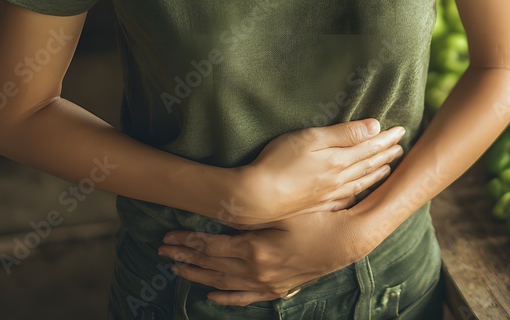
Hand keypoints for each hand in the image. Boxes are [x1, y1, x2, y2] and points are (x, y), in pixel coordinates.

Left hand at [158, 207, 382, 305]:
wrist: (346, 241)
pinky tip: (212, 296)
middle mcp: (256, 271)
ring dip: (198, 276)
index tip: (169, 236)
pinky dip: (227, 297)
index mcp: (254, 250)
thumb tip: (223, 213)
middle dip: (185, 257)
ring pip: (223, 282)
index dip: (188, 241)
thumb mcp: (282, 212)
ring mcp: (267, 283)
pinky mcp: (278, 288)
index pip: (211, 246)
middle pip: (211, 265)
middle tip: (163, 251)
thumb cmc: (317, 220)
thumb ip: (252, 216)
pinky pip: (246, 298)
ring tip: (177, 270)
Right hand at [228, 118, 403, 224]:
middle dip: (385, 154)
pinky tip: (361, 194)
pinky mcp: (317, 207)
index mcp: (338, 160)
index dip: (386, 138)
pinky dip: (358, 195)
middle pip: (368, 165)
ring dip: (376, 174)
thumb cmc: (278, 162)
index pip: (369, 146)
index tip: (400, 130)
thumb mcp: (310, 138)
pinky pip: (346, 201)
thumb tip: (375, 127)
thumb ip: (344, 134)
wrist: (256, 198)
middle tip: (401, 148)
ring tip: (388, 168)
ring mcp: (328, 196)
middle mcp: (338, 180)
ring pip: (360, 184)